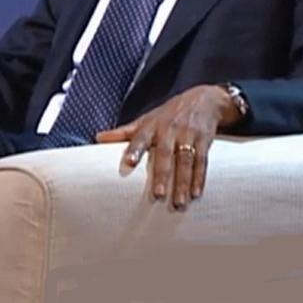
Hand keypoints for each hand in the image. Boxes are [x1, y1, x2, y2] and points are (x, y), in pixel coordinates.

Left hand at [95, 84, 240, 210]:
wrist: (204, 100)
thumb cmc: (167, 114)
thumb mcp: (145, 119)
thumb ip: (123, 132)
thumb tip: (97, 138)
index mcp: (152, 126)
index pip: (141, 137)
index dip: (135, 149)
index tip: (130, 163)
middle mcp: (169, 130)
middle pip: (165, 153)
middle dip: (162, 174)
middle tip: (158, 195)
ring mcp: (188, 135)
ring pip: (186, 160)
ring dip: (183, 182)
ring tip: (179, 203)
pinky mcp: (204, 141)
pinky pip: (202, 161)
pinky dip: (200, 178)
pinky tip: (196, 194)